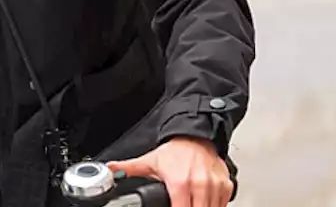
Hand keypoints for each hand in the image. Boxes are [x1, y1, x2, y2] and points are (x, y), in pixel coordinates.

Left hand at [109, 137, 232, 206]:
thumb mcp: (149, 161)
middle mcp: (200, 184)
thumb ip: (128, 169)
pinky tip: (204, 203)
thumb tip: (110, 171)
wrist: (196, 135)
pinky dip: (215, 206)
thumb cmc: (176, 151)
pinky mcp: (225, 185)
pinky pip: (223, 204)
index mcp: (180, 182)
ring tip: (191, 203)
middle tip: (182, 205)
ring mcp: (214, 185)